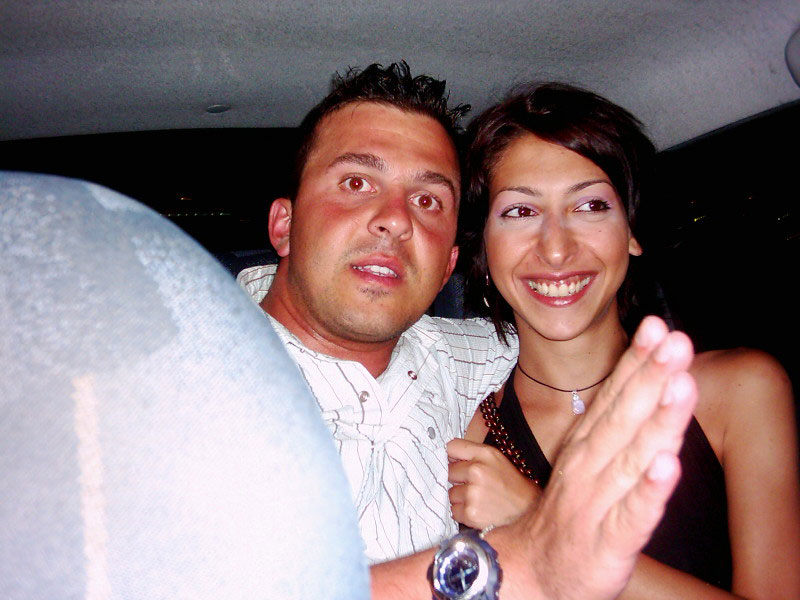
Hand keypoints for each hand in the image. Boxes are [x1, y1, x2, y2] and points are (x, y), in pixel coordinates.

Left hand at [447, 438, 540, 528]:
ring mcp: (473, 493)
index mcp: (485, 454)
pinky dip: (463, 512)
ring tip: (479, 498)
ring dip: (461, 498)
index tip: (453, 462)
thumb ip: (473, 454)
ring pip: (451, 493)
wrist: (527, 510)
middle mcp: (477, 471)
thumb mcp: (496, 459)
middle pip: (448, 471)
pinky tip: (478, 509)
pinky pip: (454, 510)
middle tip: (474, 484)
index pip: (451, 447)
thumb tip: (448, 456)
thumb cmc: (511, 484)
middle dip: (458, 479)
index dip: (451, 456)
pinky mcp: (470, 513)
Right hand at [491, 316, 697, 599]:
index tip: (657, 326)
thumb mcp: (587, 461)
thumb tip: (648, 376)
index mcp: (587, 444)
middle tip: (677, 340)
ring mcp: (598, 502)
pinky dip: (649, 490)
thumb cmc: (571, 511)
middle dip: (652, 376)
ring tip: (681, 386)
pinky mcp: (610, 542)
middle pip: (624, 416)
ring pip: (632, 457)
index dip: (636, 360)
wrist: (531, 570)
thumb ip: (614, 423)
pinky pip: (632, 515)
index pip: (614, 395)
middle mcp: (590, 465)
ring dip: (658, 420)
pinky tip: (667, 466)